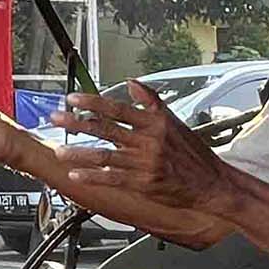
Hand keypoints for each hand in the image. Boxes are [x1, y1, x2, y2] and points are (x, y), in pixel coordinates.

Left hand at [58, 80, 240, 247]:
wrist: (212, 184)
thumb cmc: (193, 154)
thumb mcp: (175, 121)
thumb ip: (151, 102)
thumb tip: (132, 83)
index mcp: (155, 123)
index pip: (118, 108)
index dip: (92, 102)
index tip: (73, 98)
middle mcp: (148, 141)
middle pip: (105, 129)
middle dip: (76, 123)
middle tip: (56, 118)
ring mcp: (144, 163)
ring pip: (104, 155)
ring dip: (78, 153)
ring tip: (59, 150)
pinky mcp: (143, 183)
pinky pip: (112, 178)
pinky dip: (92, 176)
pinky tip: (76, 174)